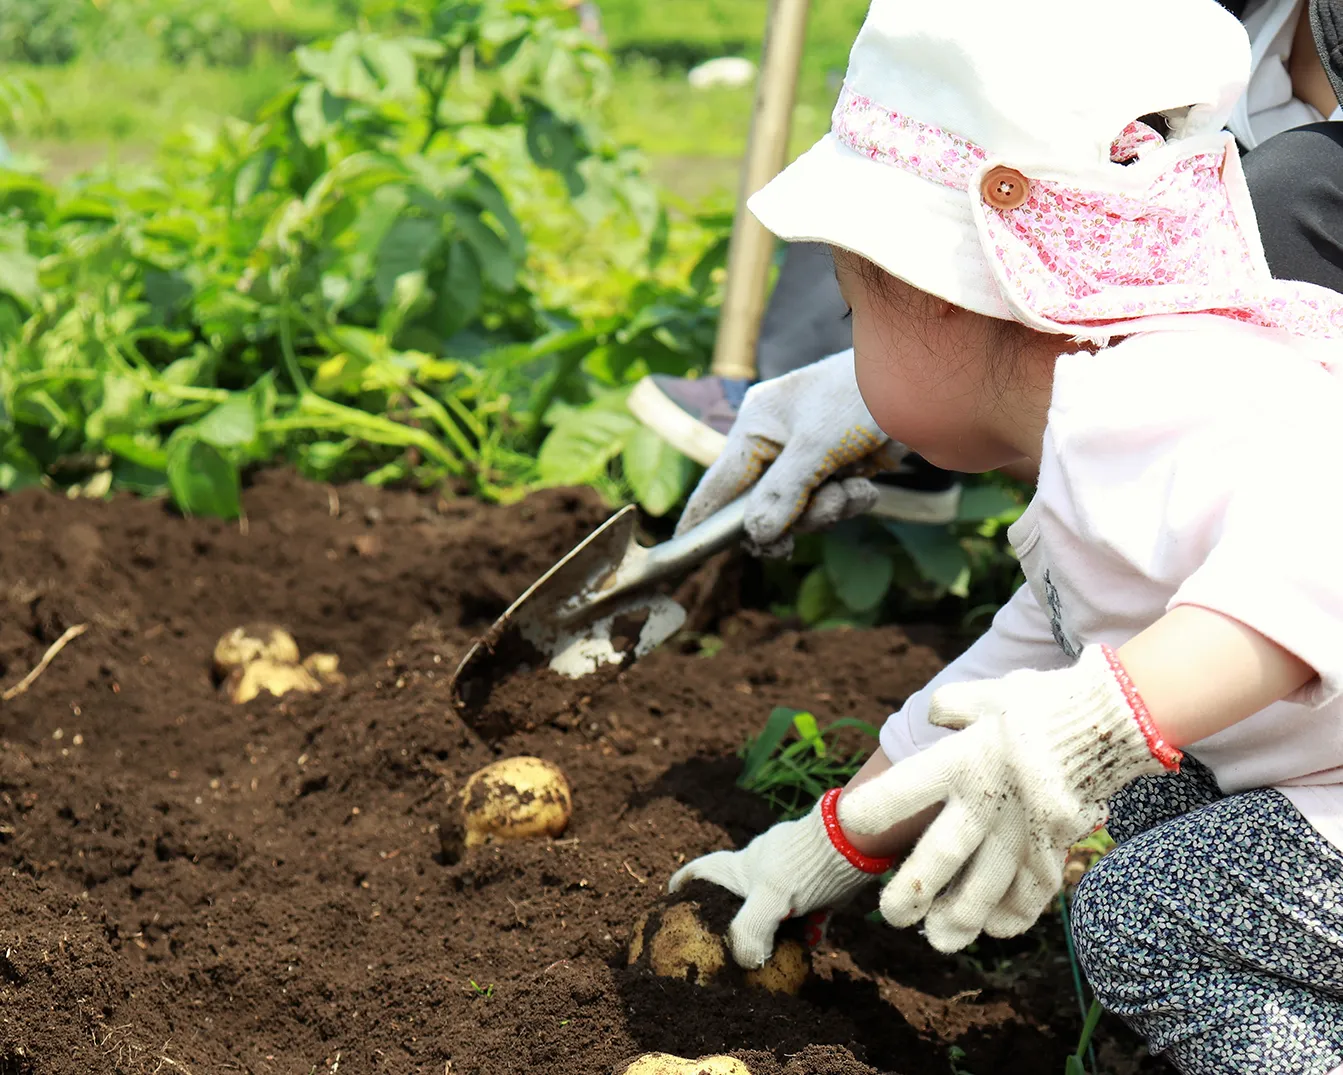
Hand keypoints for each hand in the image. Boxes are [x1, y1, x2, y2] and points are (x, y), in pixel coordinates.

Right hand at [668, 790, 890, 967]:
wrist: (850, 844)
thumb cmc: (802, 867)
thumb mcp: (769, 898)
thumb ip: (749, 930)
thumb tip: (743, 960)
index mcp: (739, 866)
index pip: (702, 871)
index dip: (684, 882)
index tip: (671, 894)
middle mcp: (759, 868)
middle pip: (737, 891)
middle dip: (732, 914)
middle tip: (726, 939)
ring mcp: (787, 874)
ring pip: (773, 903)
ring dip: (774, 927)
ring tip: (774, 952)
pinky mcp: (813, 882)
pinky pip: (803, 909)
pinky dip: (804, 926)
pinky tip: (811, 941)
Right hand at [675, 349, 905, 554]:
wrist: (921, 381)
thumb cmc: (860, 396)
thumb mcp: (818, 444)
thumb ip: (784, 491)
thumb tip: (757, 535)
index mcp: (756, 426)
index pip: (720, 483)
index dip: (703, 518)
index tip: (685, 547)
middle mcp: (775, 443)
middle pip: (763, 507)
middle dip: (798, 515)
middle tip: (826, 510)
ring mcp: (806, 456)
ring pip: (800, 510)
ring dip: (830, 508)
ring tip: (854, 487)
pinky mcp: (836, 467)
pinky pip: (828, 503)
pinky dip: (849, 499)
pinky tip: (866, 483)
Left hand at [838, 645, 1179, 952]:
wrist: (1112, 720)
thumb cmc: (1043, 705)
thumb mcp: (990, 695)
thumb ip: (953, 706)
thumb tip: (932, 715)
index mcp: (964, 760)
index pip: (908, 789)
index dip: (876, 808)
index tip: (850, 822)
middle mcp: (989, 801)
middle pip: (942, 855)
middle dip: (913, 890)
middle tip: (890, 917)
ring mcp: (1024, 829)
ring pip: (986, 886)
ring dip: (960, 917)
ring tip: (937, 940)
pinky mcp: (1055, 845)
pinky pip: (1032, 889)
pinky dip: (1014, 913)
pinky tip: (995, 930)